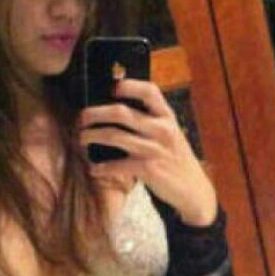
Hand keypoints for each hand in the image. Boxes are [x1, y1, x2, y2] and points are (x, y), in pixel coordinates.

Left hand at [79, 79, 217, 225]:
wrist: (193, 190)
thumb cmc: (174, 159)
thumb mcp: (169, 134)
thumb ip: (151, 121)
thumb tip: (115, 109)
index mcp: (167, 117)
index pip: (149, 91)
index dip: (128, 85)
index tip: (111, 89)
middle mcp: (162, 129)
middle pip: (121, 112)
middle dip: (95, 113)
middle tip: (82, 118)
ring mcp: (155, 149)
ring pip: (114, 136)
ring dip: (92, 136)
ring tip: (82, 139)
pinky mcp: (148, 169)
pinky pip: (117, 165)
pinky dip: (101, 168)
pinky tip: (93, 169)